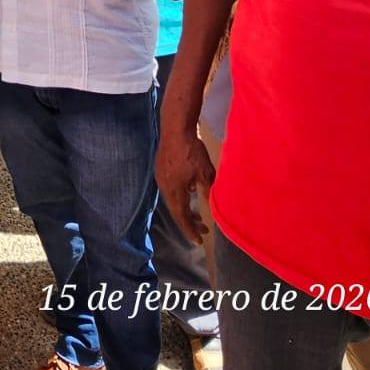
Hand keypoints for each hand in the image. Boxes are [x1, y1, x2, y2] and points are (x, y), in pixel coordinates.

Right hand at [155, 127, 215, 244]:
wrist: (176, 128)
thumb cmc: (192, 150)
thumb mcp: (205, 173)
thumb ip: (207, 191)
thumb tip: (210, 206)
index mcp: (174, 190)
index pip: (181, 216)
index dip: (190, 230)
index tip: (199, 241)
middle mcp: (164, 186)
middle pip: (176, 209)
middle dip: (189, 221)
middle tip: (203, 229)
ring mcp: (160, 176)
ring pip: (173, 199)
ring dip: (185, 207)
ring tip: (197, 214)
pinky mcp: (160, 167)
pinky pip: (170, 188)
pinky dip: (180, 195)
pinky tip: (190, 190)